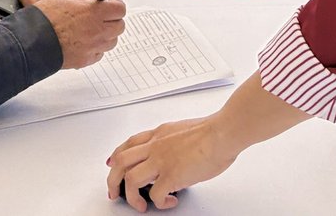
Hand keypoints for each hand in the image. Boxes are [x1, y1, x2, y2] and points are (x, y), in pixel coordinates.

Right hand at [33, 0, 125, 67]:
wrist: (31, 40)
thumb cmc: (45, 17)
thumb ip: (85, 1)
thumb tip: (96, 2)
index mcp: (94, 12)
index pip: (120, 9)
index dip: (116, 6)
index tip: (110, 5)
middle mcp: (98, 30)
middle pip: (120, 26)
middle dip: (112, 20)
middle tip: (101, 18)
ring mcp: (93, 47)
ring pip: (111, 41)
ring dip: (105, 35)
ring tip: (89, 31)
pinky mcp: (86, 60)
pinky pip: (99, 54)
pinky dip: (95, 48)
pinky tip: (82, 42)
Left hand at [107, 116, 238, 211]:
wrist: (222, 132)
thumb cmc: (213, 131)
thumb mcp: (184, 131)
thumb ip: (173, 142)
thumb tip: (174, 155)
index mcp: (159, 134)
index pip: (129, 143)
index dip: (117, 156)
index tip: (112, 165)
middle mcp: (155, 145)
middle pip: (121, 161)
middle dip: (113, 180)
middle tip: (114, 193)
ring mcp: (161, 160)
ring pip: (130, 179)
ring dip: (131, 196)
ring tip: (140, 205)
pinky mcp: (171, 175)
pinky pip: (155, 195)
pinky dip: (159, 203)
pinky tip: (169, 202)